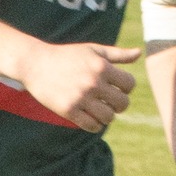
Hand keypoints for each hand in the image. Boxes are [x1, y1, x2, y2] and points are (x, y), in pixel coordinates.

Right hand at [20, 40, 139, 131]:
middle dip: (120, 105)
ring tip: (102, 112)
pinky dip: (95, 125)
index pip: (129, 84)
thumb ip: (117, 54)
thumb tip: (139, 53)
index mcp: (102, 67)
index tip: (118, 88)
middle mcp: (93, 83)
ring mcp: (81, 98)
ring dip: (108, 117)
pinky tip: (92, 119)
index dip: (127, 88)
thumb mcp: (93, 50)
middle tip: (112, 103)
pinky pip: (91, 126)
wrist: (36, 64)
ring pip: (108, 117)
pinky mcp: (68, 110)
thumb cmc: (67, 56)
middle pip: (122, 103)